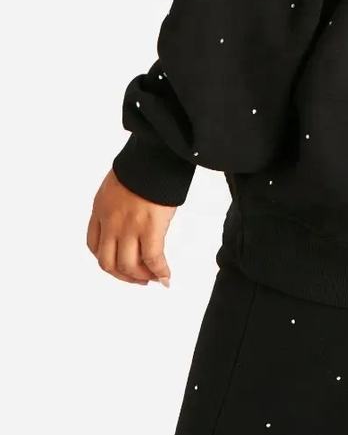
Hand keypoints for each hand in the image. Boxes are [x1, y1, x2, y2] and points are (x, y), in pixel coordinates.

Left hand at [87, 169, 176, 286]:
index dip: (107, 261)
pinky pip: (152, 258)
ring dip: (141, 277)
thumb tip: (133, 215)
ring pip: (128, 265)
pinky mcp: (150, 226)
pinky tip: (166, 276)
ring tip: (153, 278)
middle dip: (123, 275)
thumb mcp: (117, 184)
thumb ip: (118, 202)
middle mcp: (111, 221)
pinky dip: (159, 271)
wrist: (153, 155)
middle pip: (108, 262)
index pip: (94, 246)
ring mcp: (129, 226)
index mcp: (100, 209)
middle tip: (139, 279)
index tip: (120, 265)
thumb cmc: (143, 165)